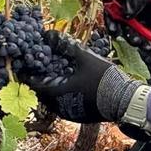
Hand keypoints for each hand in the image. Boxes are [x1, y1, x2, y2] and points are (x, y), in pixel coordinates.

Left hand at [27, 35, 141, 123]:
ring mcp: (70, 114)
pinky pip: (64, 106)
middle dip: (39, 82)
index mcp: (57, 93)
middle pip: (42, 94)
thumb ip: (66, 46)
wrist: (125, 102)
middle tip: (40, 69)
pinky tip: (69, 88)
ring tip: (54, 77)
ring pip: (53, 102)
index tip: (25, 66)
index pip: (34, 85)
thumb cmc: (104, 79)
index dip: (27, 74)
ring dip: (52, 90)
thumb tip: (49, 33)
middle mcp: (60, 107)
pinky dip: (62, 97)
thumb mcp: (85, 58)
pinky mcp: (79, 117)